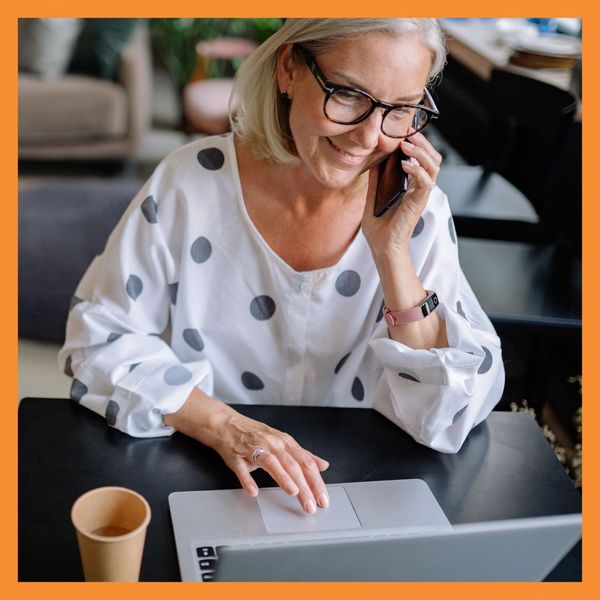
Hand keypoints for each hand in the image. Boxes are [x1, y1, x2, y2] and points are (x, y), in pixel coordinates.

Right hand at [164, 389, 329, 513]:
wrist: (226, 424)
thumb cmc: (256, 434)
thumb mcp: (282, 442)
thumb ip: (303, 455)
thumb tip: (323, 465)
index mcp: (285, 442)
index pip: (306, 462)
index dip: (316, 481)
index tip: (323, 498)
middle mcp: (273, 444)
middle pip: (292, 465)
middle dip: (304, 486)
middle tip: (312, 505)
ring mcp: (254, 448)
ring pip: (272, 463)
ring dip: (283, 478)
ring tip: (294, 492)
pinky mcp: (237, 456)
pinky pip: (242, 469)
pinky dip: (248, 480)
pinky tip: (253, 491)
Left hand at [361, 132, 441, 257]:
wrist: (382, 247)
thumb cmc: (379, 229)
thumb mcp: (373, 198)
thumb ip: (376, 181)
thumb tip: (373, 162)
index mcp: (411, 186)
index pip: (422, 159)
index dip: (416, 144)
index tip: (403, 132)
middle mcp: (419, 189)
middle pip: (433, 159)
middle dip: (422, 143)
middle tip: (407, 132)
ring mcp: (421, 195)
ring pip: (433, 166)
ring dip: (421, 152)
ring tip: (406, 144)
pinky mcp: (419, 203)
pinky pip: (425, 181)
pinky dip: (417, 170)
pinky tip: (405, 164)